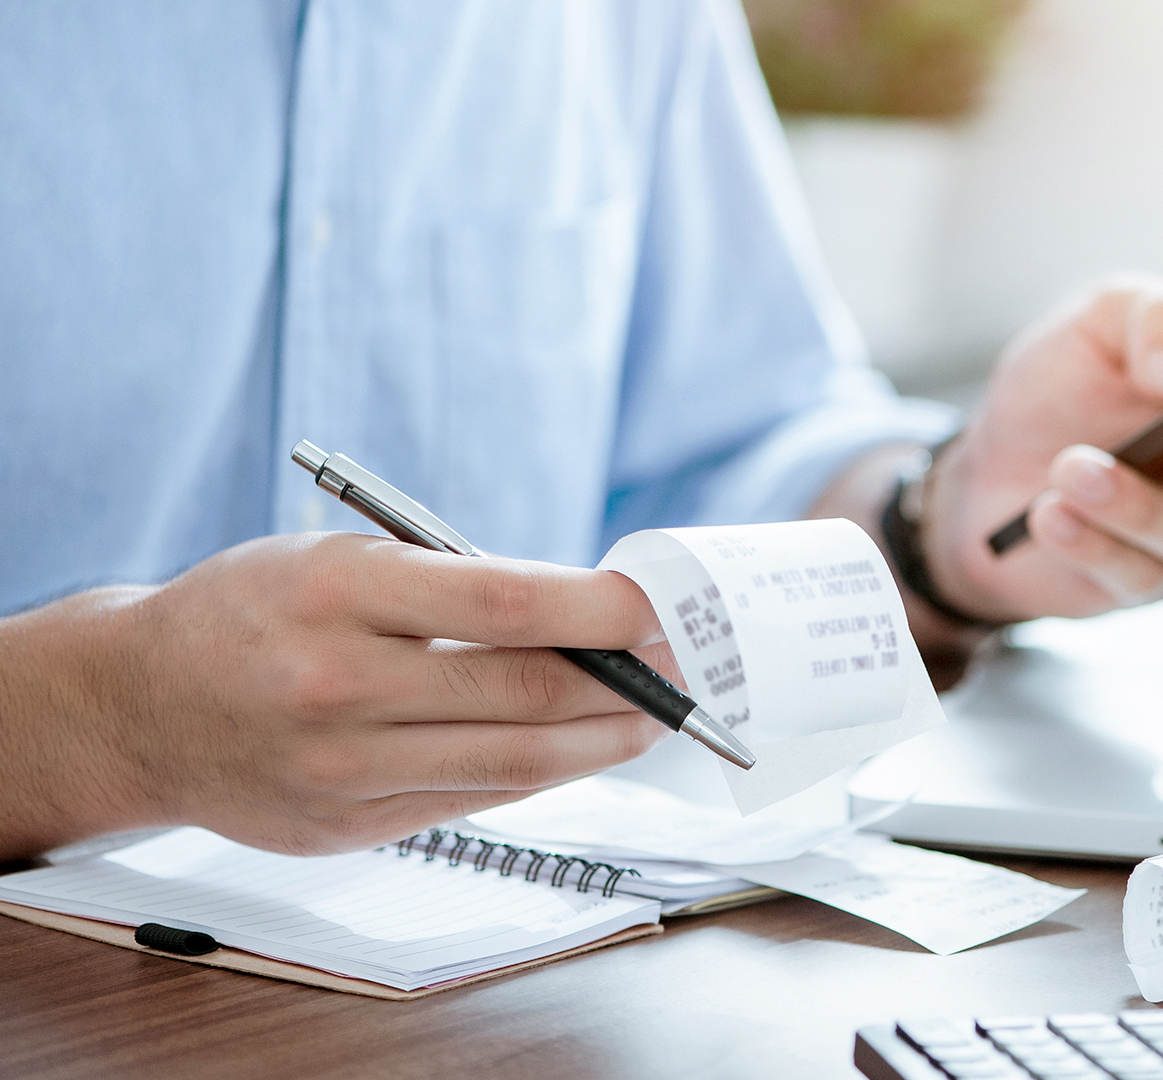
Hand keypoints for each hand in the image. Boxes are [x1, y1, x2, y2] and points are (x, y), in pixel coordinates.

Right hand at [0, 533, 675, 859]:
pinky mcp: (345, 827)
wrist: (135, 706)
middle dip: (624, 680)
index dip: (600, 611)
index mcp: (335, 592)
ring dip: (603, 741)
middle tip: (682, 665)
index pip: (503, 603)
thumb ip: (453, 585)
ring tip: (653, 716)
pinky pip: (474, 800)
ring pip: (513, 764)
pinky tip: (578, 748)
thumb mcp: (339, 560)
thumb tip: (586, 614)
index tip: (660, 607)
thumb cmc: (251, 613)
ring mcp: (338, 769)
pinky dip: (539, 774)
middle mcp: (334, 684)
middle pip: (524, 694)